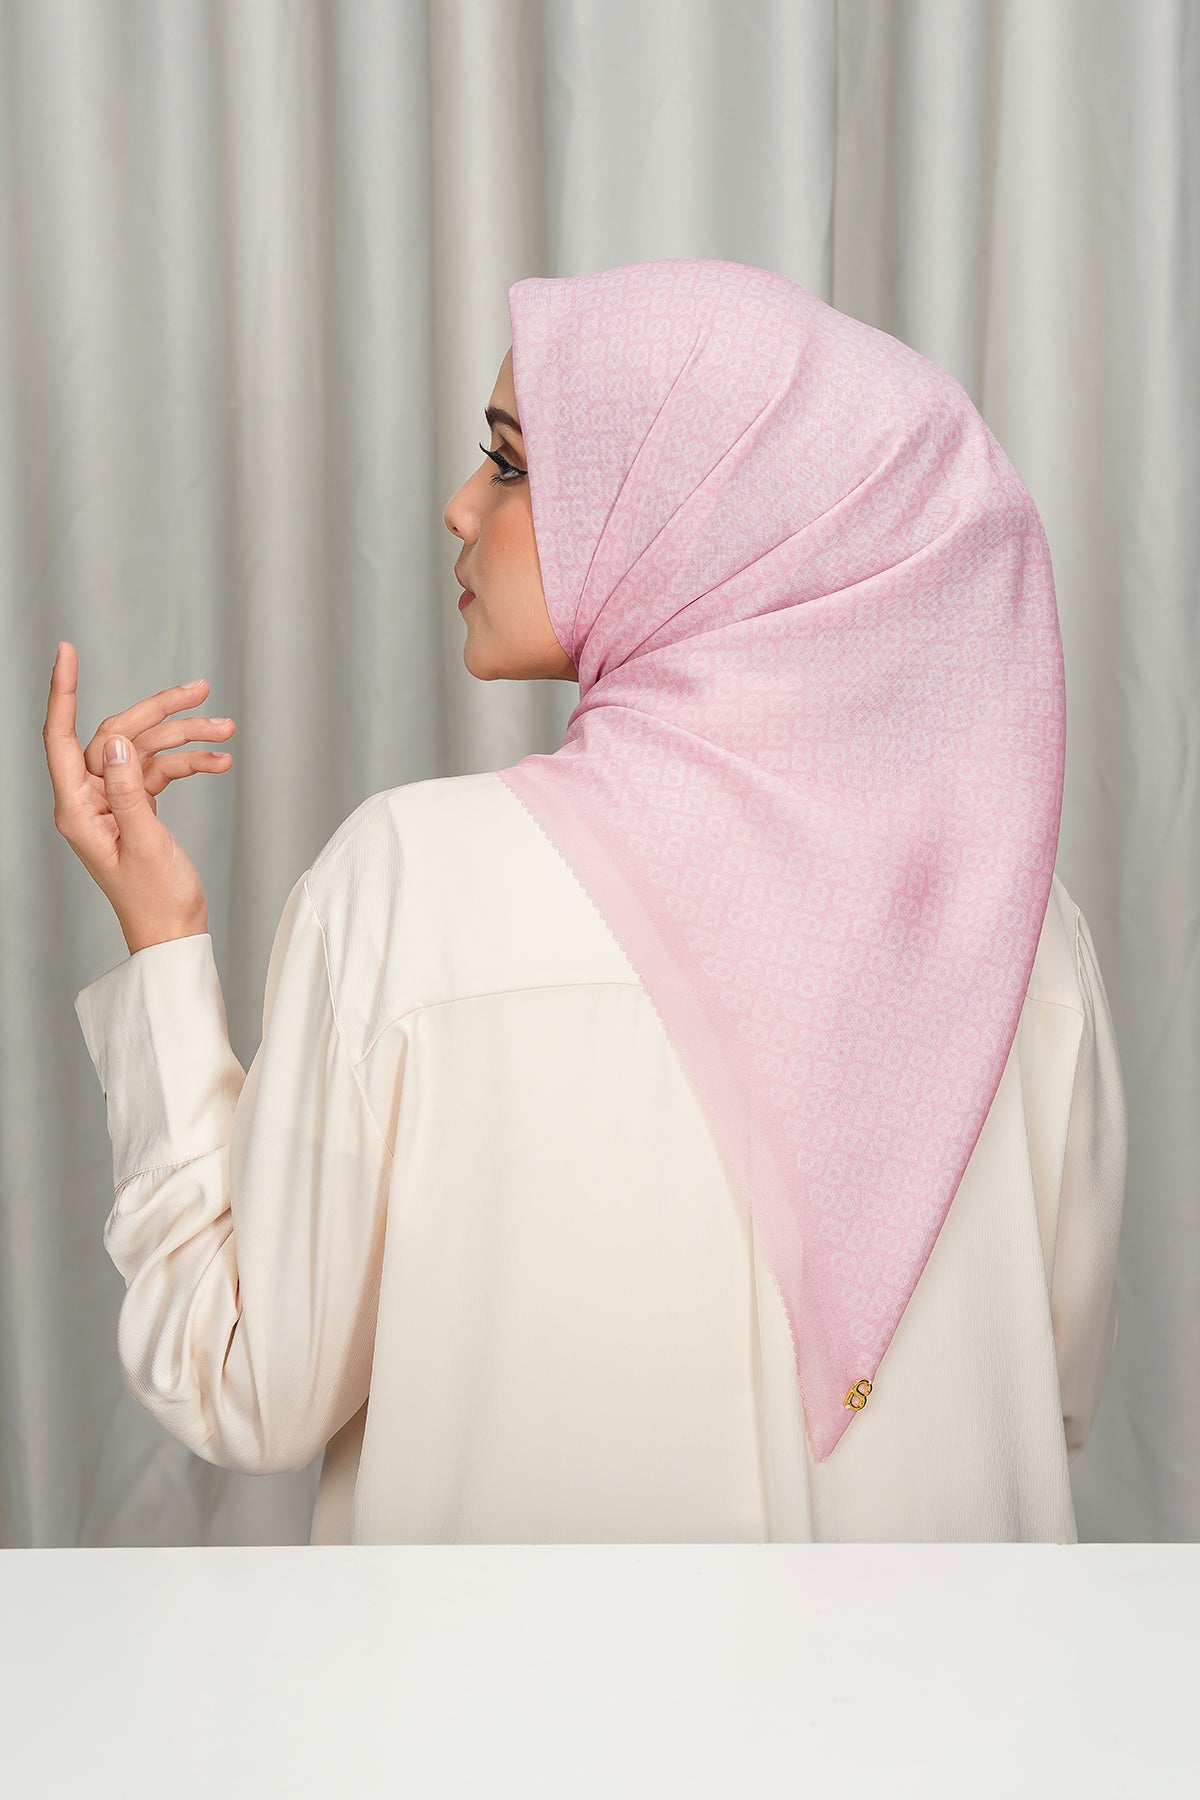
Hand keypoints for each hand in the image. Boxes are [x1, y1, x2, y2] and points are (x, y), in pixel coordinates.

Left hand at [44, 642, 236, 955]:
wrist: (174, 933)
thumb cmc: (156, 900)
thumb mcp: (144, 844)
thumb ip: (127, 791)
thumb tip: (117, 742)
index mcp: (77, 809)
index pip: (62, 737)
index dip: (63, 692)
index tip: (67, 652)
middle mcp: (89, 800)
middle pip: (117, 736)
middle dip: (159, 712)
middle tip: (199, 691)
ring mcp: (113, 802)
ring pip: (145, 750)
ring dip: (185, 738)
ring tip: (225, 731)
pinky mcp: (136, 808)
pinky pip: (160, 771)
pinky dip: (189, 763)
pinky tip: (219, 761)